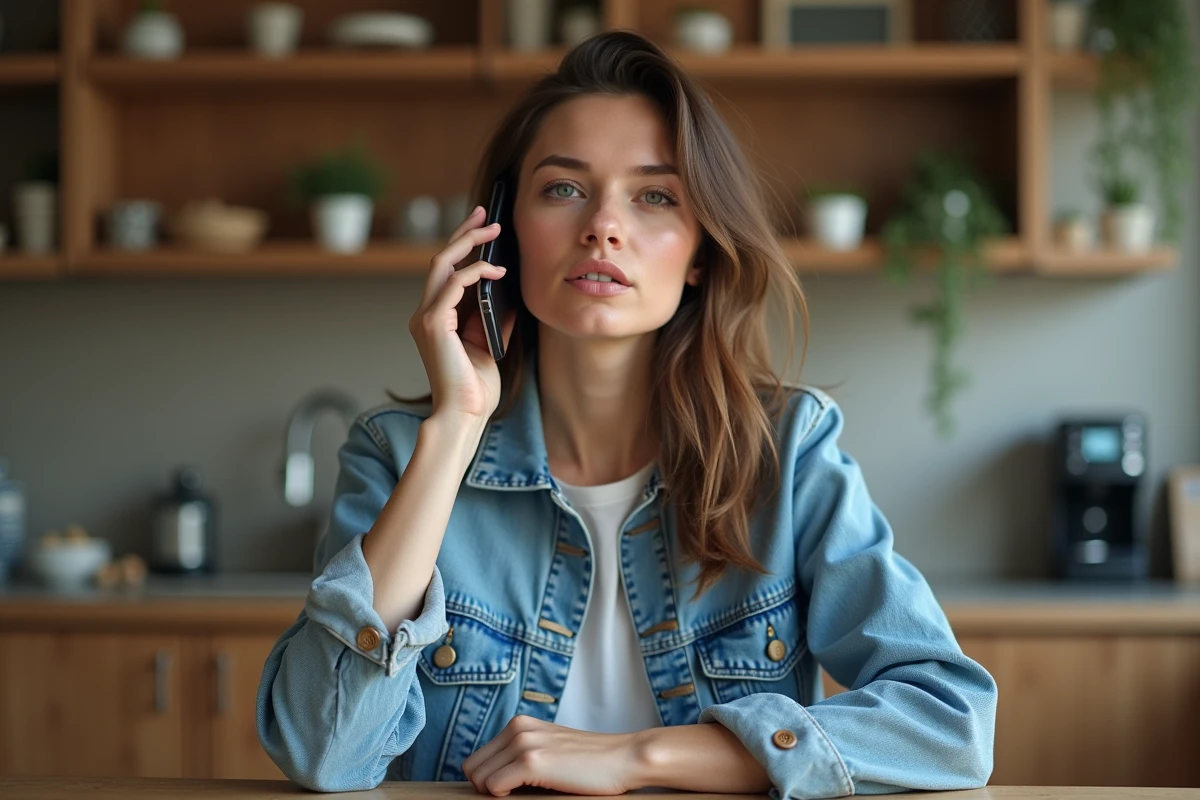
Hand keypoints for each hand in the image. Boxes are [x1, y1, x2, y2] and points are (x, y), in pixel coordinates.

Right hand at [408, 206, 516, 421]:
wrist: (466, 414)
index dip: (463, 246)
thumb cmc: (477, 388)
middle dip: (464, 233)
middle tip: (486, 214)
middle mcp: (425, 314)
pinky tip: (497, 270)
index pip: (447, 272)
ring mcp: (426, 317)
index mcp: (436, 318)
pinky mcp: (434, 324)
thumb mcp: (491, 344)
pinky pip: (454, 284)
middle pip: (440, 260)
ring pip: (442, 264)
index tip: (483, 226)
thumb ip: (496, 317)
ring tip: (494, 231)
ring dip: (469, 243)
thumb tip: (511, 291)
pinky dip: (476, 272)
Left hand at [462, 715, 643, 796]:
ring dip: (496, 793)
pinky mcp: (532, 761)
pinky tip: (531, 794)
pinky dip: (504, 796)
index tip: (509, 790)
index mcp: (519, 724)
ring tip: (525, 795)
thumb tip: (491, 783)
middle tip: (515, 796)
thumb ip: (521, 757)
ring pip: (479, 778)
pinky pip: (494, 786)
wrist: (623, 758)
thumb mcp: (549, 750)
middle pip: (472, 768)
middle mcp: (517, 728)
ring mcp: (524, 743)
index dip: (488, 781)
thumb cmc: (590, 762)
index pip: (477, 758)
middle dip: (487, 788)